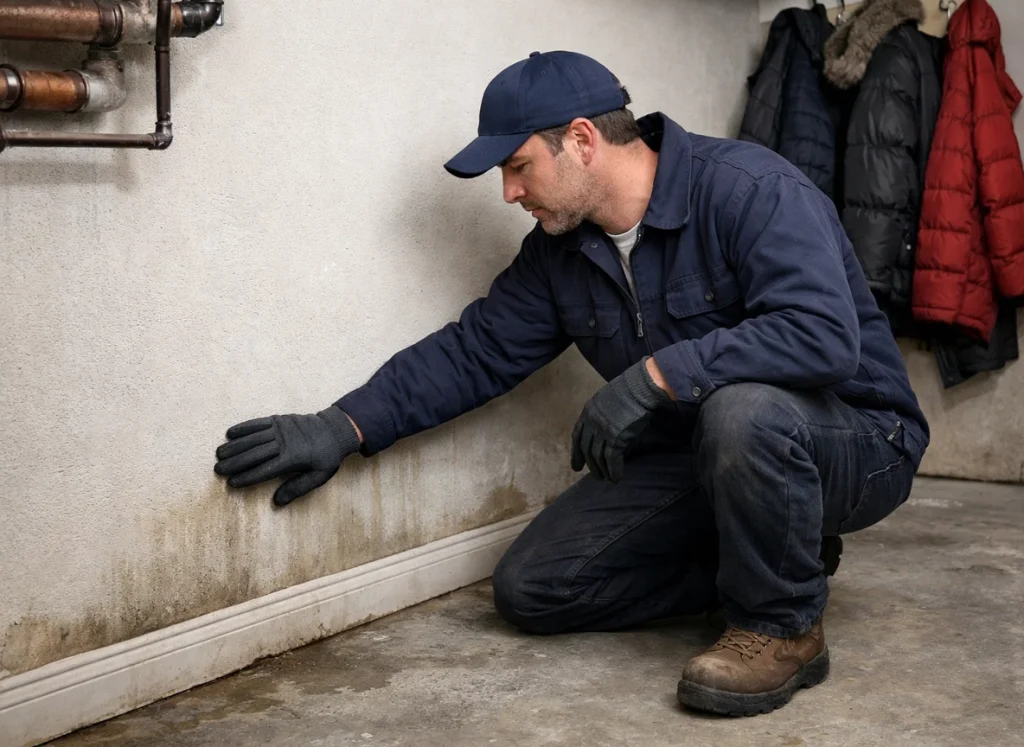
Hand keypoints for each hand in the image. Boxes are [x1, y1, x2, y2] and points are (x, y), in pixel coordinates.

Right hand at [214, 406, 360, 505]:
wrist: (336, 430)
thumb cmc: (327, 457)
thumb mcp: (319, 476)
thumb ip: (298, 488)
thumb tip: (277, 501)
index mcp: (293, 458)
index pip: (265, 470)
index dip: (247, 477)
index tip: (232, 483)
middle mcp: (284, 442)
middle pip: (254, 454)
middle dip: (235, 462)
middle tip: (218, 469)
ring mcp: (280, 429)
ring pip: (253, 438)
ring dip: (235, 446)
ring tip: (219, 454)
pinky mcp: (279, 419)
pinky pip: (258, 423)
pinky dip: (244, 427)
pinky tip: (230, 433)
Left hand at [571, 357, 672, 481]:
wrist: (640, 386)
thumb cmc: (629, 390)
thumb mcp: (608, 400)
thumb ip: (603, 415)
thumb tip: (605, 433)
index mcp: (588, 411)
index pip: (577, 436)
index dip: (576, 452)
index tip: (576, 466)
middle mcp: (592, 422)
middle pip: (586, 449)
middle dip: (589, 465)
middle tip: (595, 476)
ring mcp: (602, 430)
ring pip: (597, 456)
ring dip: (602, 470)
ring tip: (606, 479)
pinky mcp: (616, 437)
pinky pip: (612, 459)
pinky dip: (614, 470)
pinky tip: (617, 478)